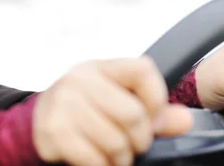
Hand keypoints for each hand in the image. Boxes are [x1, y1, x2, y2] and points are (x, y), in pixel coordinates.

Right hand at [32, 57, 192, 165]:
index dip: (156, 98)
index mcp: (99, 67)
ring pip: (116, 142)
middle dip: (140, 139)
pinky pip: (95, 160)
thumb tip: (185, 120)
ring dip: (121, 158)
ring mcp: (64, 105)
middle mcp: (78, 80)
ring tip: (112, 153)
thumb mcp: (114, 99)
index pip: (143, 70)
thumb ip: (152, 110)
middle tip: (131, 144)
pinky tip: (97, 159)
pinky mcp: (54, 131)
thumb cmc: (84, 108)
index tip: (150, 116)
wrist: (38, 121)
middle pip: (133, 115)